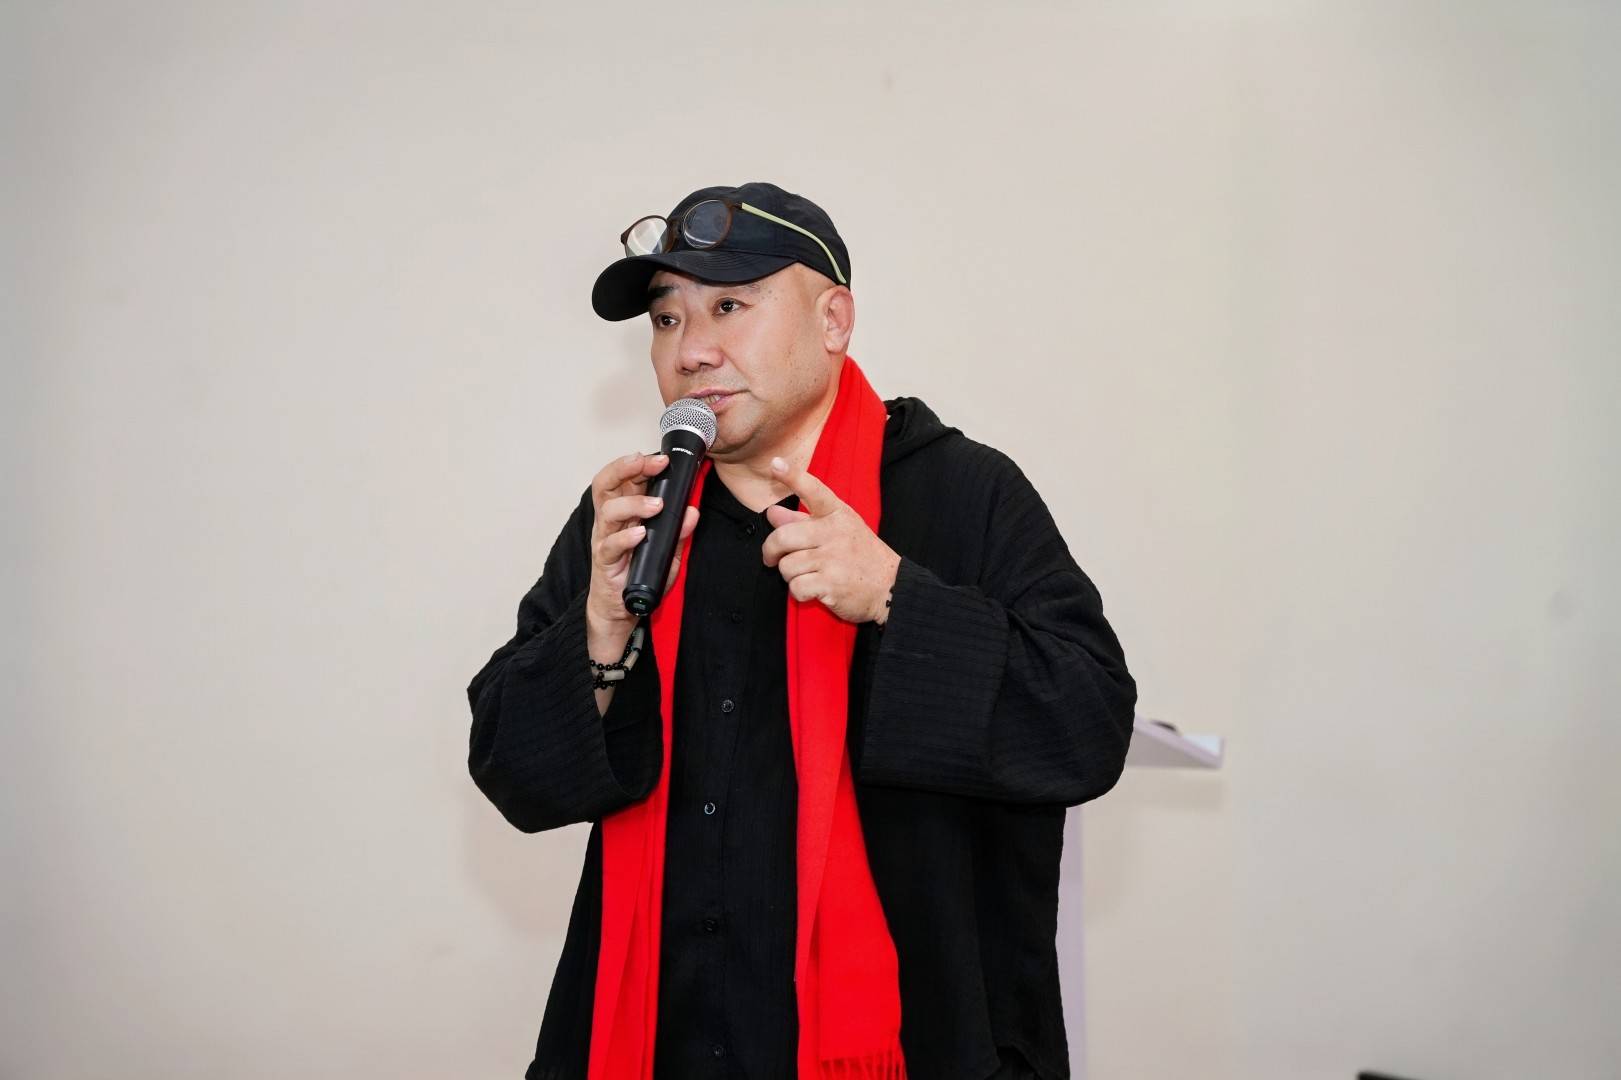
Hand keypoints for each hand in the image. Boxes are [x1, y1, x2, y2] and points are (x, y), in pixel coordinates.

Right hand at [587, 450, 699, 638]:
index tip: (661, 459)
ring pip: (608, 511)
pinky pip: (610, 545)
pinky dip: (626, 537)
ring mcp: (604, 539)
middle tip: (652, 464)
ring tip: (656, 506)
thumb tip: (692, 511)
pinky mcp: (604, 560)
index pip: (624, 478)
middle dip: (627, 468)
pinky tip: (640, 534)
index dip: (638, 464)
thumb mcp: (666, 550)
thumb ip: (678, 531)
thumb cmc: (638, 573)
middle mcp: (610, 521)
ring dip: (634, 503)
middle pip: (606, 484)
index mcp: (623, 512)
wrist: (620, 607)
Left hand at [761, 456, 899, 623]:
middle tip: (772, 558)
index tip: (776, 464)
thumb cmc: (861, 556)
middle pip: (783, 537)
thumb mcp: (838, 531)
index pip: (813, 490)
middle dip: (771, 551)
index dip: (793, 476)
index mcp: (838, 514)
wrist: (891, 586)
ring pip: (787, 565)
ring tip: (808, 574)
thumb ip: (802, 521)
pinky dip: (800, 592)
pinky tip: (814, 589)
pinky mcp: (831, 584)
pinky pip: (796, 587)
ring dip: (791, 575)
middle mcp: (835, 532)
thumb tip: (772, 513)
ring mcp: (833, 558)